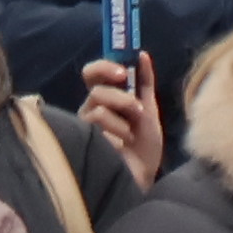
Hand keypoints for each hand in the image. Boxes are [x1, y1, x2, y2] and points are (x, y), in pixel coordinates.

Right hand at [75, 56, 162, 186]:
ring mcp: (84, 128)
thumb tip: (142, 54)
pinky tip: (121, 150)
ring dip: (123, 122)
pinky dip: (118, 139)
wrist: (143, 178)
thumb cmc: (143, 148)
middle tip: (135, 108)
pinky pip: (99, 131)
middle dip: (120, 97)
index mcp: (105, 99)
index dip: (104, 66)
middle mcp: (90, 110)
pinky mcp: (84, 144)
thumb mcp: (148, 111)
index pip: (92, 73)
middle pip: (96, 90)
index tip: (123, 71)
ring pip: (99, 110)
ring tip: (130, 137)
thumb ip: (144, 83)